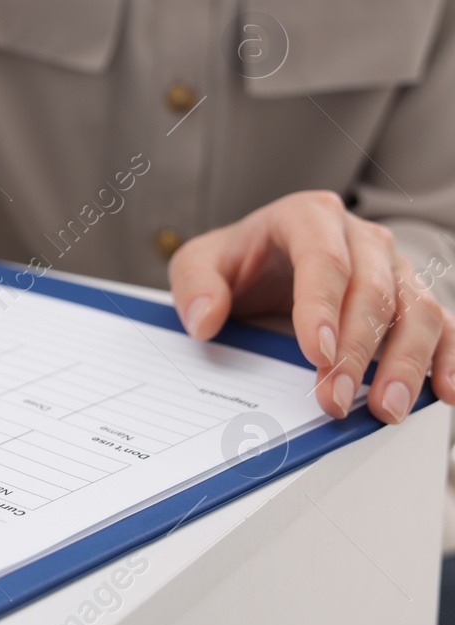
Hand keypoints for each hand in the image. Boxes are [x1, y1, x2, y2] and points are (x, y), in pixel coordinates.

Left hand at [169, 190, 454, 422]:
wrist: (262, 260)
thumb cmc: (236, 261)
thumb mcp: (198, 264)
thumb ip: (195, 286)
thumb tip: (205, 320)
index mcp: (308, 216)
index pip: (324, 260)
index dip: (324, 307)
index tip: (316, 354)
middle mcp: (360, 237)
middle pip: (373, 291)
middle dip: (355, 351)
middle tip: (333, 400)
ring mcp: (393, 266)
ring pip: (417, 310)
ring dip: (405, 363)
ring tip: (385, 408)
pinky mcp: (412, 298)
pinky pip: (444, 326)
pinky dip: (450, 359)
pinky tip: (446, 392)